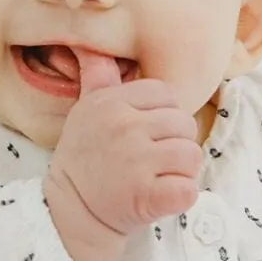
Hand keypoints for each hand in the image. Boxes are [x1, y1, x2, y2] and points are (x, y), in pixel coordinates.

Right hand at [43, 52, 202, 260]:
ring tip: (156, 180)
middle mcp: (125, 127)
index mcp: (112, 104)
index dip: (165, 115)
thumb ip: (98, 80)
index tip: (148, 135)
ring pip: (191, 155)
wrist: (70, 213)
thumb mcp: (84, 113)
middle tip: (151, 163)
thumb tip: (91, 47)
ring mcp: (137, 162)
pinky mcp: (147, 196)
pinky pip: (188, 188)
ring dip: (181, 171)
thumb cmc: (83, 161)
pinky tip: (160, 198)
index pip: (166, 94)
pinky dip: (181, 197)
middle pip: (184, 124)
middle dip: (175, 144)